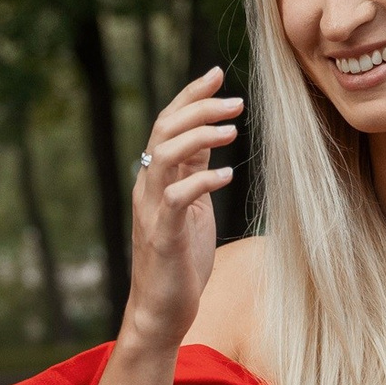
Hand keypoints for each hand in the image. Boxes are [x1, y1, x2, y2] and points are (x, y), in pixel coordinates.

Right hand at [122, 67, 238, 348]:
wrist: (161, 311)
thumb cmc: (180, 260)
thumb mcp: (192, 206)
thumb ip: (194, 171)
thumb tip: (211, 134)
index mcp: (156, 178)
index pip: (167, 123)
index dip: (190, 95)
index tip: (217, 73)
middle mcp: (148, 188)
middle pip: (164, 130)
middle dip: (198, 108)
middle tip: (236, 101)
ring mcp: (152, 211)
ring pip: (164, 156)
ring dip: (198, 137)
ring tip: (232, 131)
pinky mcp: (163, 236)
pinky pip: (177, 198)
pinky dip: (202, 181)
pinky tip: (227, 175)